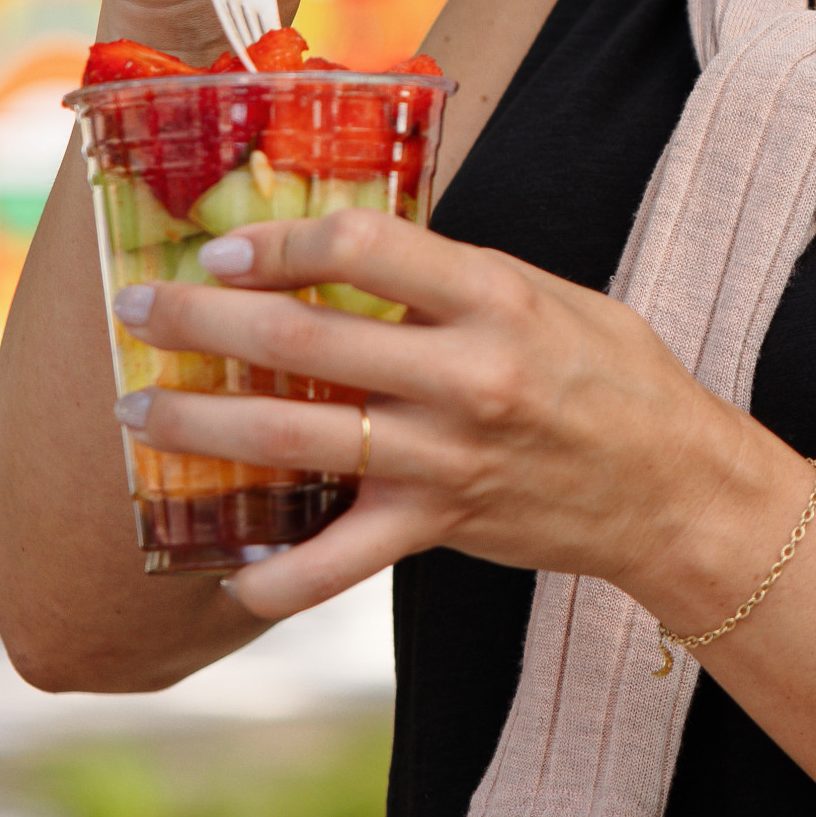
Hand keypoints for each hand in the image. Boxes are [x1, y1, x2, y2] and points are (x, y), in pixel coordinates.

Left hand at [108, 210, 788, 624]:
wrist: (676, 487)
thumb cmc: (614, 374)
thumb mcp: (548, 294)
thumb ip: (453, 278)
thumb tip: (350, 250)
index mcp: (495, 295)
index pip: (362, 244)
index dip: (277, 241)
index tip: (222, 248)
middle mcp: (466, 373)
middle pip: (305, 337)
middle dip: (203, 320)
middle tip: (140, 309)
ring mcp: (448, 455)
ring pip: (298, 436)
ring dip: (203, 425)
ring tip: (141, 414)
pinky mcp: (441, 524)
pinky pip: (340, 561)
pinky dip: (278, 574)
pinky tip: (227, 568)